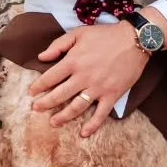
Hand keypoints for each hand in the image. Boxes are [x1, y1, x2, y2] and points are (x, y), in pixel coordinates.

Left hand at [29, 23, 148, 137]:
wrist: (135, 40)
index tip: (31, 93)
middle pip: (60, 95)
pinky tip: (84, 133)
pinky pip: (101, 113)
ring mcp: (98, 88)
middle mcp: (83, 76)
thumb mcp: (79, 33)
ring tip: (53, 123)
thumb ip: (58, 44)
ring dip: (63, 117)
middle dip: (45, 104)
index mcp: (73, 61)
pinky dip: (93, 125)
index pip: (50, 77)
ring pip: (76, 107)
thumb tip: (41, 57)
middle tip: (36, 109)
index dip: (38, 86)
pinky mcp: (112, 95)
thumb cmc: (105, 35)